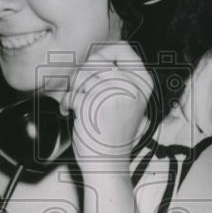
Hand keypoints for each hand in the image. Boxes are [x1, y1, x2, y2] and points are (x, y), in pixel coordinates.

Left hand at [63, 43, 152, 162]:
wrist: (108, 164)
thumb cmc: (112, 133)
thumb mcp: (126, 100)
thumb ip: (118, 76)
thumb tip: (95, 52)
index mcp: (143, 82)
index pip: (124, 48)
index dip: (103, 53)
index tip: (92, 68)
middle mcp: (133, 86)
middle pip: (97, 59)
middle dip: (82, 75)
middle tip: (81, 91)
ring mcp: (115, 95)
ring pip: (82, 74)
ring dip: (74, 90)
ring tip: (78, 104)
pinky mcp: (96, 105)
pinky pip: (73, 93)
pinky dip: (68, 103)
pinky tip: (74, 114)